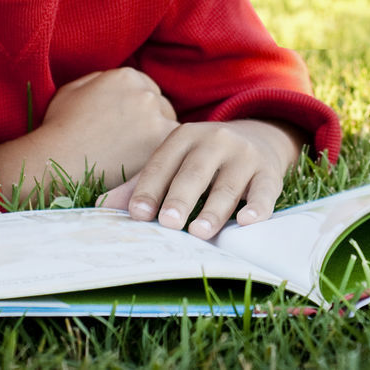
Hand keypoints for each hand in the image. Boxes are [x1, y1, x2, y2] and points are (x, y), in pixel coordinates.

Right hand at [0, 67, 178, 201]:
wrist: (55, 160)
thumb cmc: (59, 127)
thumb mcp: (73, 89)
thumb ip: (100, 79)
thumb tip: (116, 82)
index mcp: (127, 76)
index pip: (145, 88)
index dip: (138, 107)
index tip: (130, 123)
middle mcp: (146, 94)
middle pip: (161, 107)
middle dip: (152, 121)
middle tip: (136, 143)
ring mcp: (157, 120)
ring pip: (169, 128)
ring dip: (159, 140)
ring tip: (139, 157)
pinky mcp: (161, 147)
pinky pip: (169, 151)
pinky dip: (161, 159)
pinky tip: (145, 167)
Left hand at [99, 119, 304, 239]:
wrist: (258, 138)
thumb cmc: (203, 160)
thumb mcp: (174, 163)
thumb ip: (141, 184)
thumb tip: (101, 207)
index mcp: (184, 137)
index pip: (163, 163)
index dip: (149, 188)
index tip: (137, 215)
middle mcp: (215, 141)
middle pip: (195, 172)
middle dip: (181, 197)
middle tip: (169, 223)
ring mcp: (244, 155)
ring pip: (227, 185)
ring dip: (214, 210)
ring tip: (199, 231)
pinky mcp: (269, 172)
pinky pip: (264, 190)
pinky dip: (257, 207)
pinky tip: (248, 221)